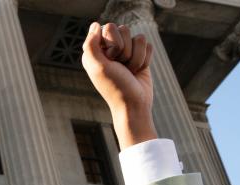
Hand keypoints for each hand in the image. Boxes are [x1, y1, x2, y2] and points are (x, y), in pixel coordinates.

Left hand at [81, 22, 155, 148]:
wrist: (133, 104)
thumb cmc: (114, 87)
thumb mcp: (98, 67)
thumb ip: (91, 44)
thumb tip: (95, 25)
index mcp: (96, 50)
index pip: (108, 27)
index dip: (113, 43)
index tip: (110, 60)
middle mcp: (110, 48)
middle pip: (124, 29)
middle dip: (125, 50)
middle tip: (120, 67)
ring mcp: (126, 52)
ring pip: (139, 37)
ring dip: (136, 57)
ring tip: (129, 71)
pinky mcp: (140, 56)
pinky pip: (148, 45)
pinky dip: (145, 60)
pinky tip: (138, 71)